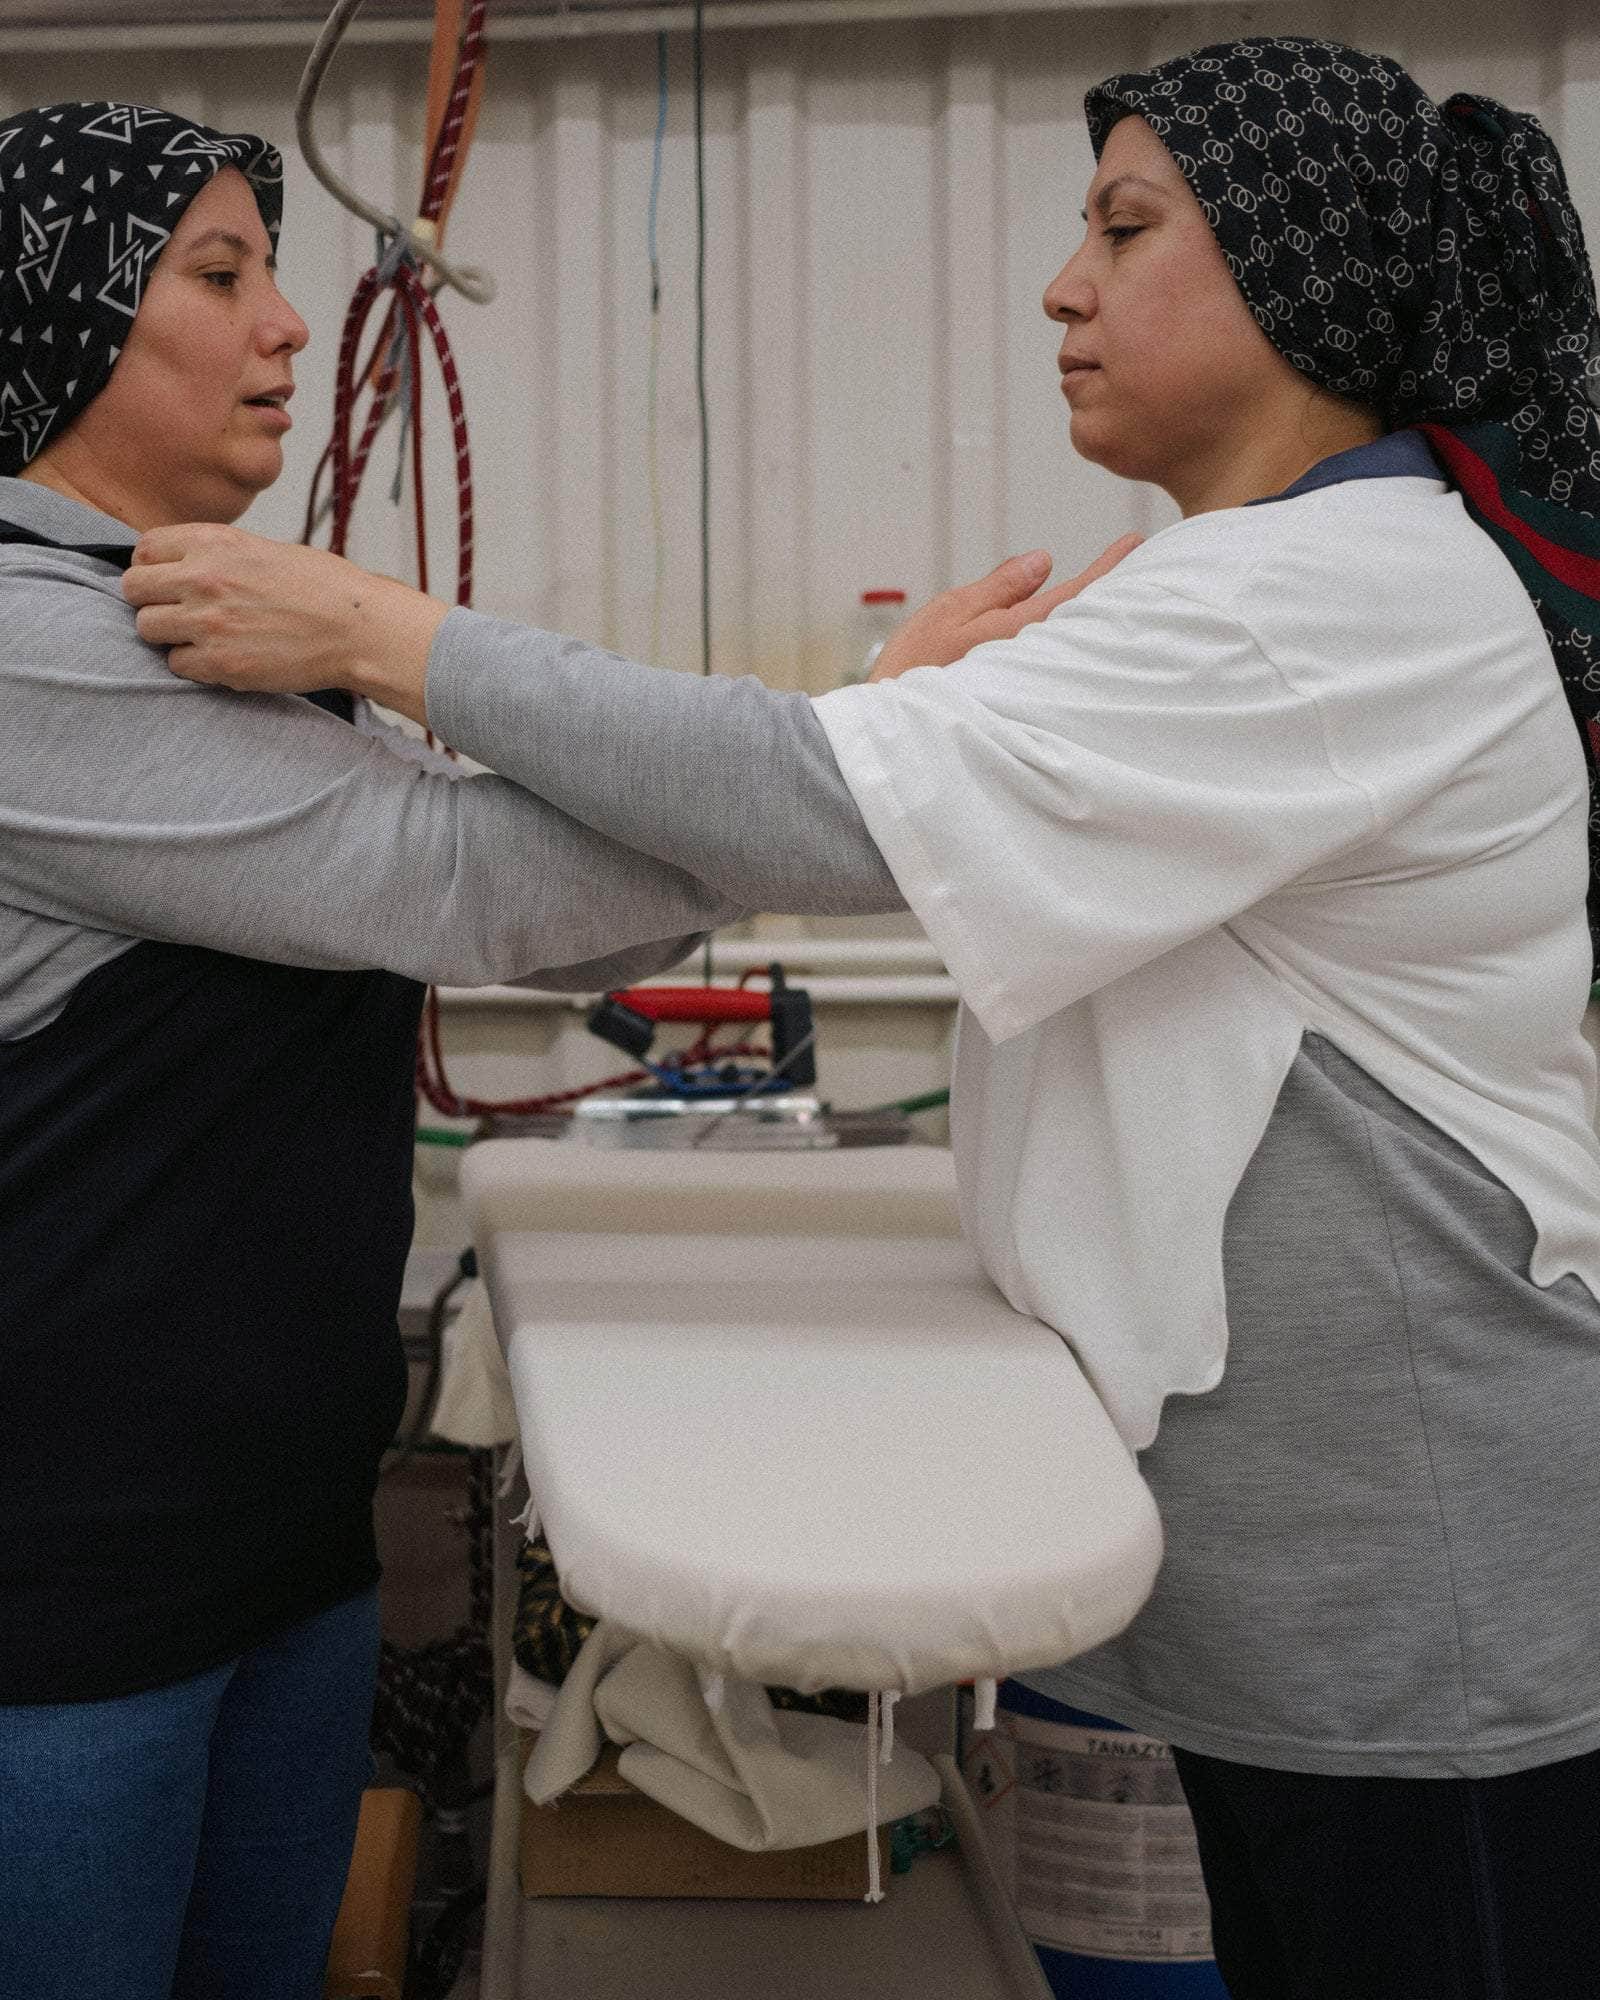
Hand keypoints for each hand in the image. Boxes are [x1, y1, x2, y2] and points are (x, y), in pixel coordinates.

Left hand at [122, 523, 448, 726]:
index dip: (153, 567)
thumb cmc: (324, 588)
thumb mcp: (265, 549)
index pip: (145, 549)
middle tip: (180, 613)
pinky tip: (222, 658)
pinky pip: (176, 664)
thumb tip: (181, 568)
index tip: (169, 581)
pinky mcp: (221, 662)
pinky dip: (194, 665)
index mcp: (214, 542)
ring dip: (169, 635)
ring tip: (202, 638)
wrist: (359, 627)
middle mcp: (203, 578)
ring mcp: (208, 622)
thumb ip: (218, 555)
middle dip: (152, 601)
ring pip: (147, 628)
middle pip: (133, 589)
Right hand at [867, 535, 1141, 682]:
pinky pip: (1052, 664)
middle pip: (1082, 622)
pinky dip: (1066, 643)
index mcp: (1020, 632)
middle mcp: (1033, 660)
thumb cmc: (915, 668)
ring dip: (1092, 620)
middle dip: (1111, 595)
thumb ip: (1001, 588)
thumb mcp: (953, 613)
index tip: (1135, 543)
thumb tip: (1045, 561)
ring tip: (1118, 599)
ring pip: (1068, 644)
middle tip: (1146, 567)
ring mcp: (1030, 683)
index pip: (1077, 594)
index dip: (1107, 567)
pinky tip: (1073, 638)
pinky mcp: (1019, 698)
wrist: (896, 727)